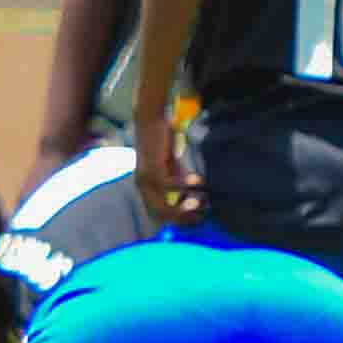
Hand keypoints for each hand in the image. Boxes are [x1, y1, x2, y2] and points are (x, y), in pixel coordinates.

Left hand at [132, 109, 199, 228]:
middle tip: (200, 216)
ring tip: (200, 204)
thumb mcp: (172, 167)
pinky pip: (167, 185)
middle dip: (181, 218)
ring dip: (182, 207)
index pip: (158, 214)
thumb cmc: (162, 144)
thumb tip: (193, 199)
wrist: (150, 122)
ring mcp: (144, 179)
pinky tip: (198, 180)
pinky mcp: (150, 168)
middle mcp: (142, 187)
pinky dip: (183, 185)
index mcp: (146, 189)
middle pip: (158, 214)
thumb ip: (179, 182)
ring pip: (161, 204)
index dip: (178, 220)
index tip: (197, 219)